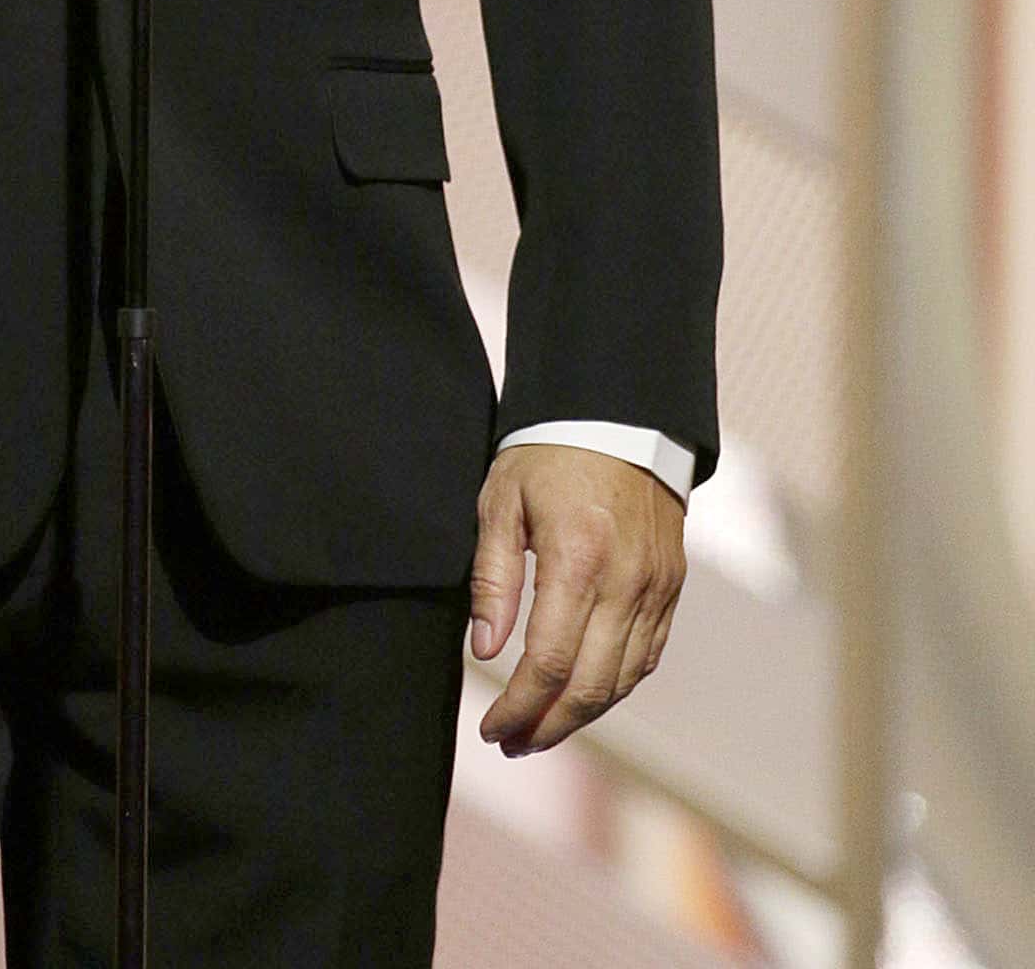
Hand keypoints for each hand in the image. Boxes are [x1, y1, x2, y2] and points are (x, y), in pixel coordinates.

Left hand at [468, 442, 684, 755]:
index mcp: (578, 560)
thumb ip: (493, 579)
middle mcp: (626, 582)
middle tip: (512, 743)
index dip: (519, 708)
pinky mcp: (671, 587)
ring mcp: (656, 588)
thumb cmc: (548, 453)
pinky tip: (584, 695)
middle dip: (548, 726)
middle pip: (591, 687)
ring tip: (541, 729)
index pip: (550, 663)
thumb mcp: (501, 501)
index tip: (491, 730)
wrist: (619, 415)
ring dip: (581, 716)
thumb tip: (487, 652)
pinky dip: (615, 686)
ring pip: (623, 680)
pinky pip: (647, 656)